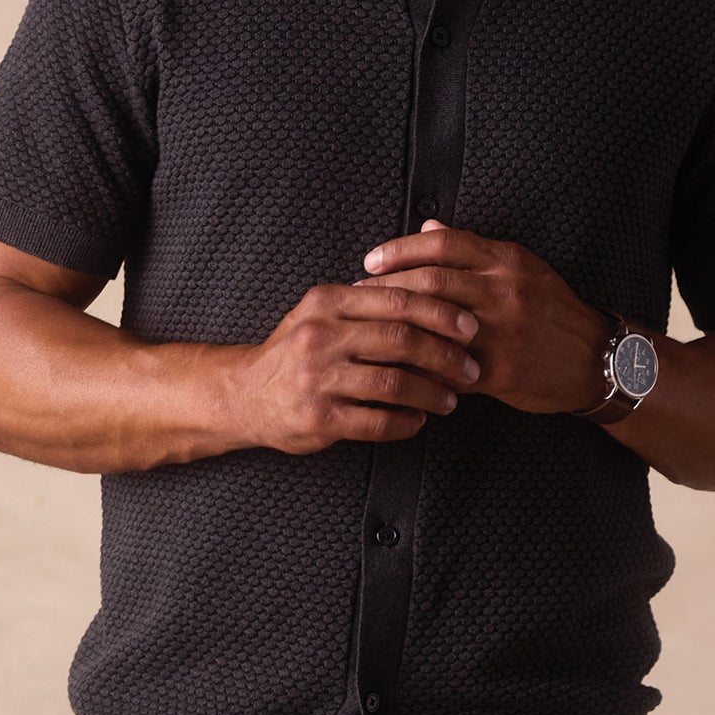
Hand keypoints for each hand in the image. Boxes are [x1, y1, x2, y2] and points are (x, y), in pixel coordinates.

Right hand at [236, 277, 483, 454]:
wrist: (244, 394)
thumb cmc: (294, 352)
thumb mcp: (320, 313)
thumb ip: (367, 301)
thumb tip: (432, 291)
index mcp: (327, 303)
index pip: (397, 300)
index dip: (441, 313)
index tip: (470, 326)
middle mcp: (320, 337)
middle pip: (401, 340)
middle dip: (446, 355)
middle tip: (471, 367)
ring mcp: (317, 379)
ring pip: (393, 383)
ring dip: (432, 393)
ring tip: (450, 399)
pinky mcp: (318, 418)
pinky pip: (376, 421)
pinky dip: (406, 422)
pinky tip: (418, 420)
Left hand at [353, 219, 610, 414]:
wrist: (596, 360)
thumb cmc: (552, 311)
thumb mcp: (521, 269)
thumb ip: (473, 249)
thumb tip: (428, 226)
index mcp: (506, 261)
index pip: (444, 243)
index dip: (400, 249)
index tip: (371, 260)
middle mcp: (504, 291)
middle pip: (432, 280)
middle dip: (387, 286)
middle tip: (359, 293)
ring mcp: (503, 332)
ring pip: (435, 322)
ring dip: (396, 325)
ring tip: (370, 328)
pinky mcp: (501, 371)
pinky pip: (447, 367)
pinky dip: (417, 365)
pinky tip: (394, 366)